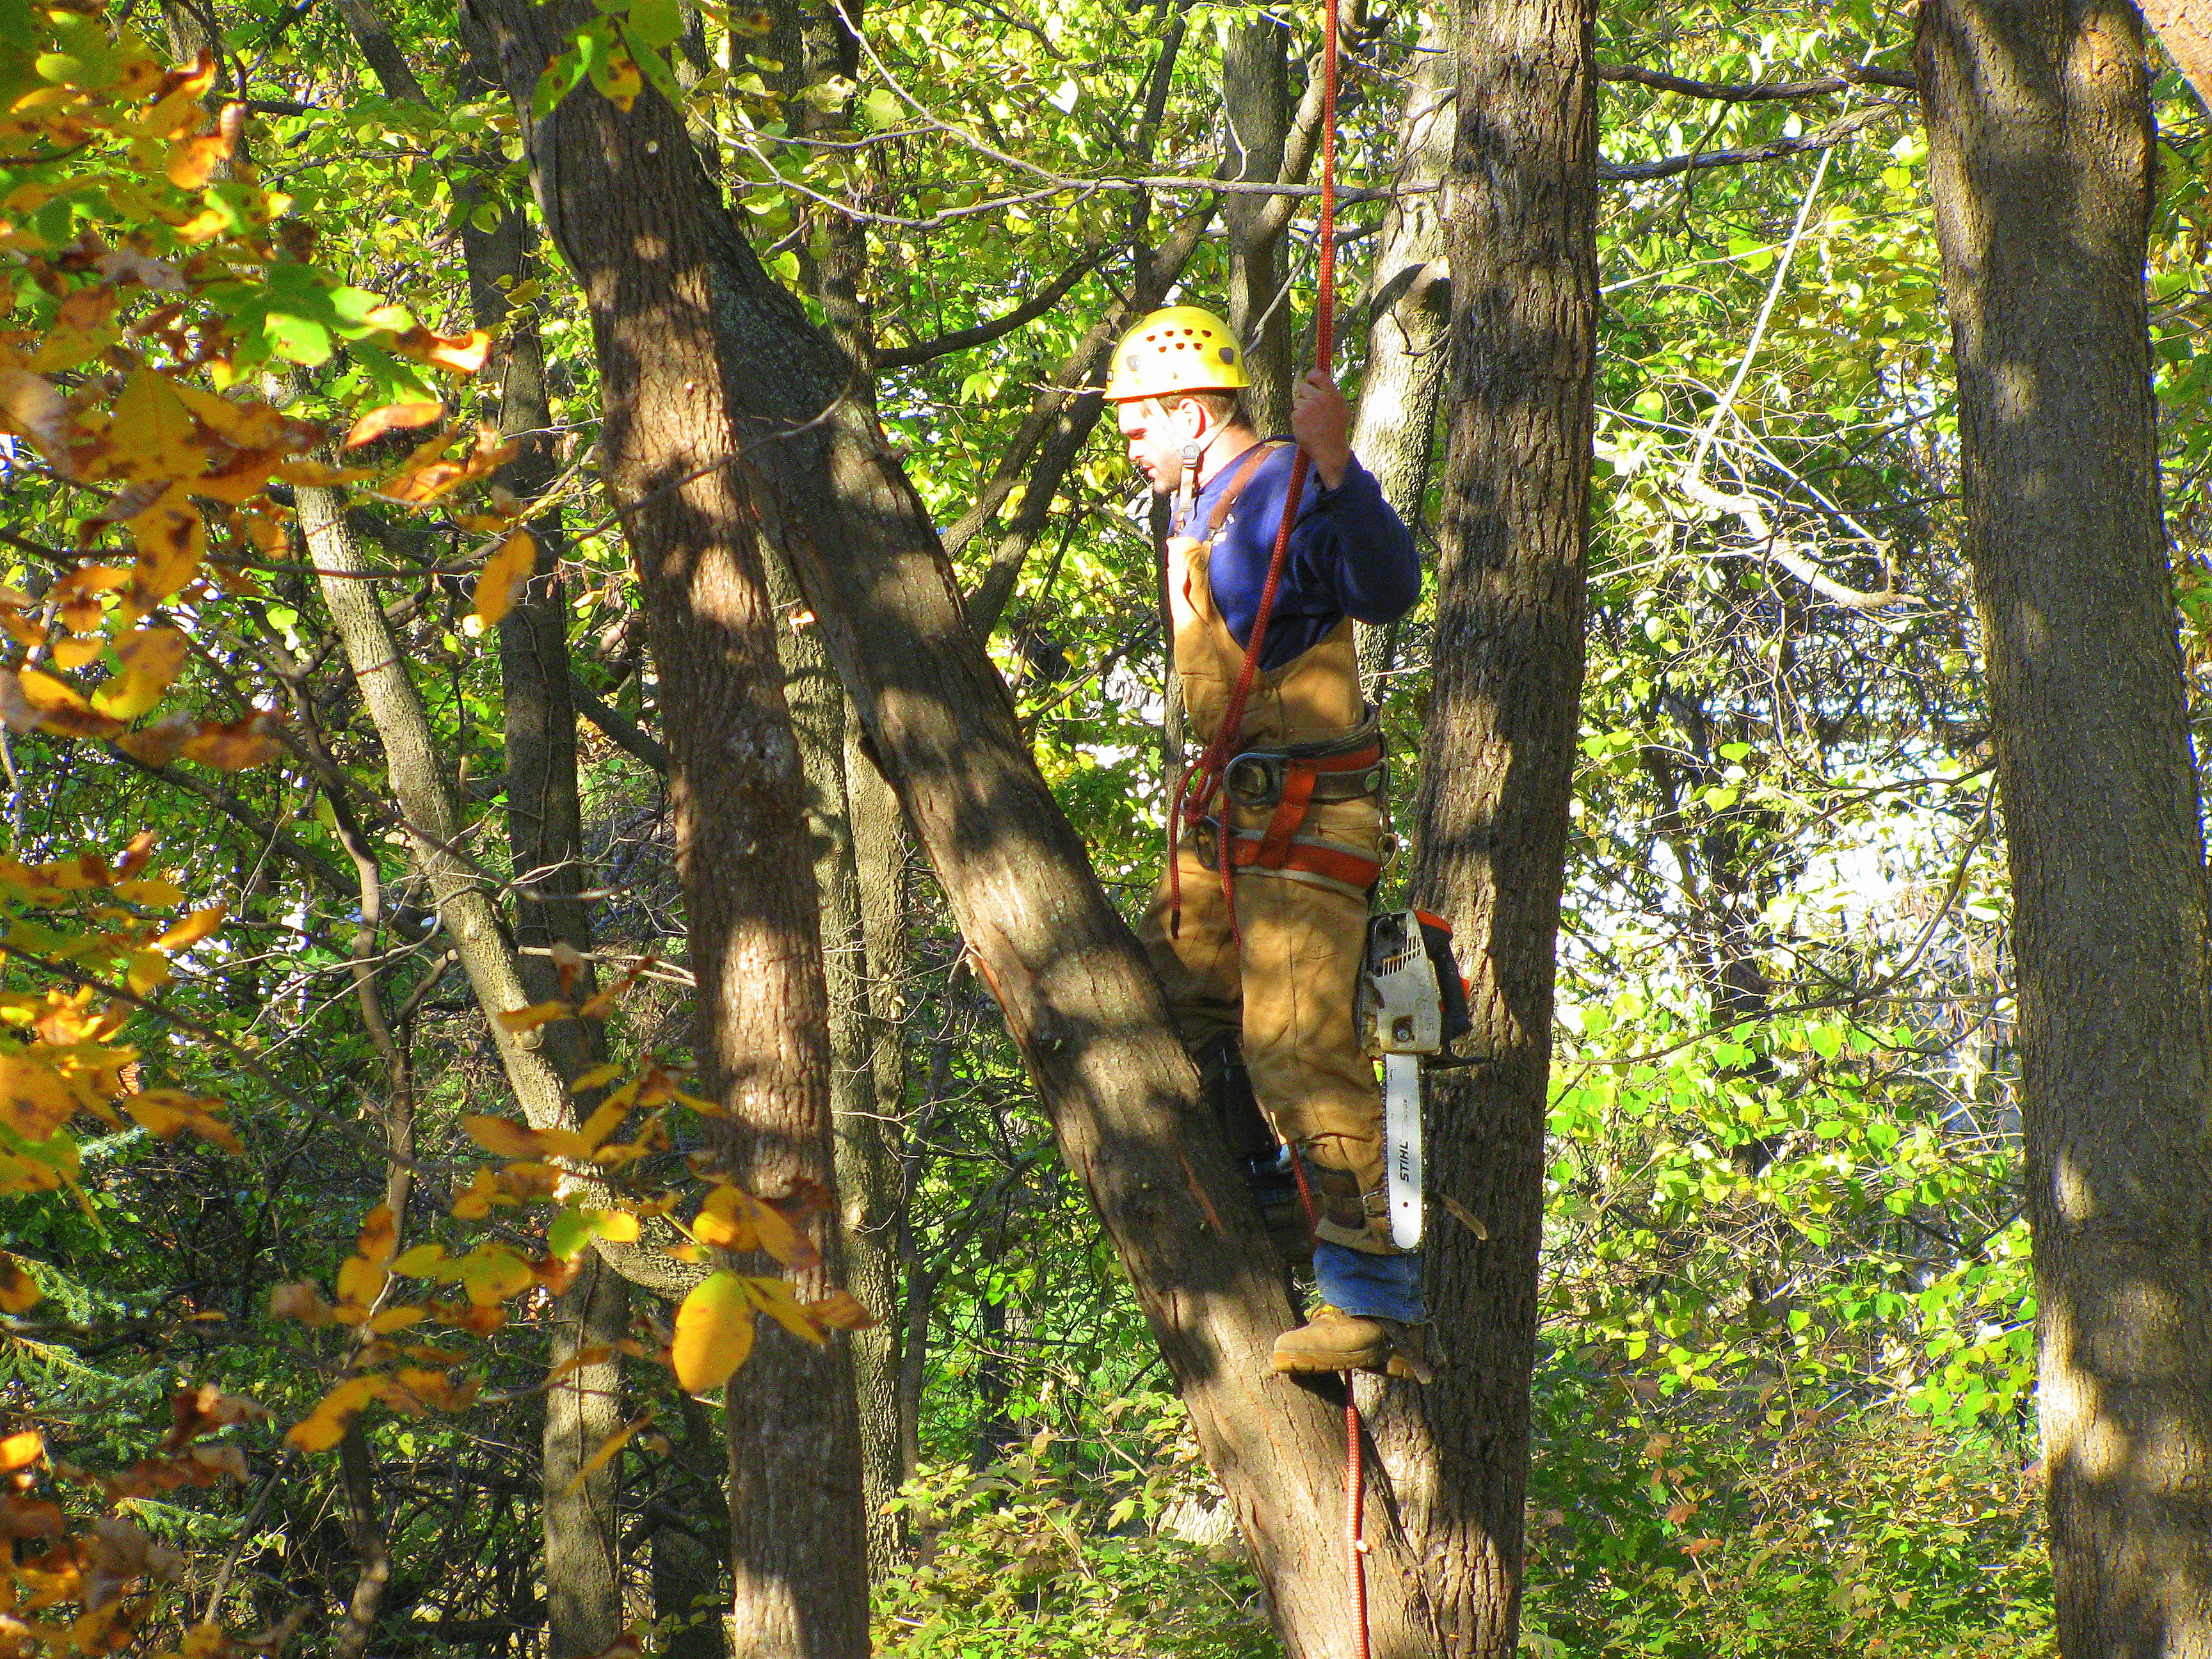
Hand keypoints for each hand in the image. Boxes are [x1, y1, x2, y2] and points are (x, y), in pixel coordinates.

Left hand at [1290, 369, 1352, 487]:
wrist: (1329, 449)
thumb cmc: (1336, 431)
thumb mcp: (1342, 410)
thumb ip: (1332, 396)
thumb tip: (1322, 383)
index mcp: (1332, 395)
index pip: (1318, 375)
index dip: (1311, 376)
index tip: (1309, 380)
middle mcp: (1320, 398)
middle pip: (1303, 387)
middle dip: (1304, 396)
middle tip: (1310, 408)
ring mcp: (1308, 406)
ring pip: (1297, 401)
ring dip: (1301, 409)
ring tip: (1311, 421)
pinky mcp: (1298, 416)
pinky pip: (1294, 413)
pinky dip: (1298, 420)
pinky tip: (1306, 428)